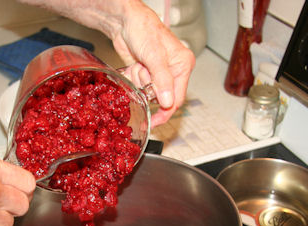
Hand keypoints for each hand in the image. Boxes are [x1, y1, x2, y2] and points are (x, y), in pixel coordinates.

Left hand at [111, 1, 195, 126]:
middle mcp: (173, 71)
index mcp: (183, 66)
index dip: (165, 113)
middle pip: (160, 96)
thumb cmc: (144, 30)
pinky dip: (133, 78)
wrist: (124, 21)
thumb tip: (167, 102)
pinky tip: (134, 65)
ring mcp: (158, 72)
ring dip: (138, 81)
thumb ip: (162, 80)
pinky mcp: (145, 72)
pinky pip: (139, 86)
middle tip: (142, 72)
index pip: (177, 98)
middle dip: (147, 89)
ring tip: (138, 64)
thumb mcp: (154, 56)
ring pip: (147, 92)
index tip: (154, 123)